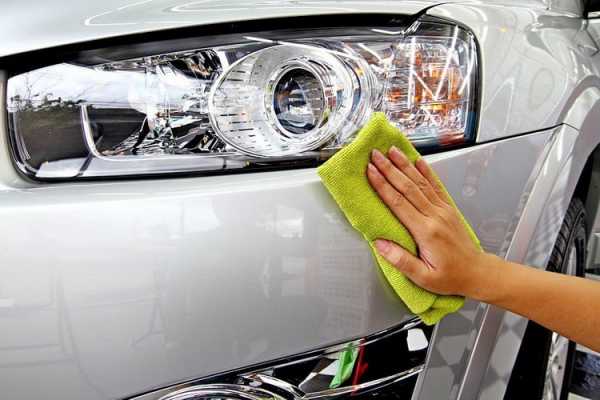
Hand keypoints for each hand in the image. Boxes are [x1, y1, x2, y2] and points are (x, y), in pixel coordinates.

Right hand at [367, 147, 489, 297]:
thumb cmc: (450, 277)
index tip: (371, 171)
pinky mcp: (448, 209)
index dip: (383, 185)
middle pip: (408, 187)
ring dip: (405, 165)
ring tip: (392, 151)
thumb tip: (379, 243)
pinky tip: (418, 161)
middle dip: (389, 169)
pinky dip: (426, 172)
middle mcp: (435, 216)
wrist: (477, 273)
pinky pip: (435, 186)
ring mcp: (443, 210)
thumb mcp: (423, 277)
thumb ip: (400, 260)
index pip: (399, 203)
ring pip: (421, 182)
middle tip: (375, 155)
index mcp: (426, 232)